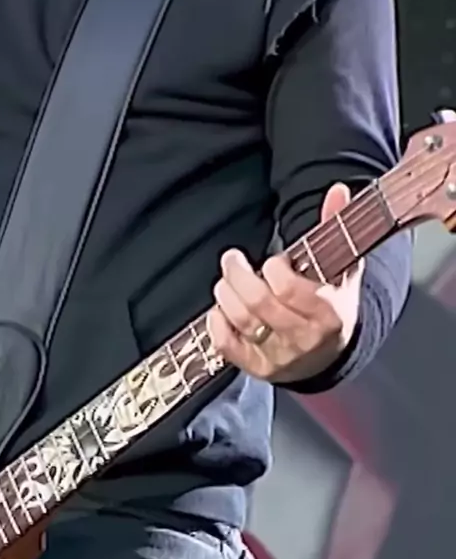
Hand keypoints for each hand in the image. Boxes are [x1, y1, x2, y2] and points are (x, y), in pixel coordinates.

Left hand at [207, 183, 363, 383]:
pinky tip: (221, 308)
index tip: (275, 261)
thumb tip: (337, 190)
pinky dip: (216, 323)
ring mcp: (279, 357)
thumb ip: (337, 228)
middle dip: (237, 273)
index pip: (289, 289)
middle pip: (258, 303)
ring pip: (240, 321)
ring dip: (226, 293)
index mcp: (328, 314)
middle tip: (232, 259)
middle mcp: (303, 340)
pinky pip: (226, 346)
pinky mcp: (258, 368)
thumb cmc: (332, 303)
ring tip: (227, 280)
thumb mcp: (341, 268)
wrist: (329, 354)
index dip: (274, 268)